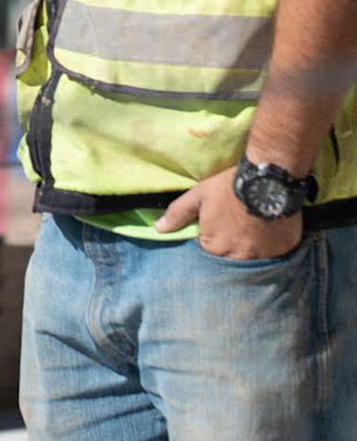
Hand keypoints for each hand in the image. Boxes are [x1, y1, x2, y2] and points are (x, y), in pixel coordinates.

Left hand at [155, 165, 302, 258]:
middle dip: (230, 246)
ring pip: (252, 259)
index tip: (218, 225)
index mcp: (214, 246)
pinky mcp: (283, 252)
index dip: (211, 238)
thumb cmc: (228, 188)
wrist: (268, 181)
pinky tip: (269, 232)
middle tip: (236, 226)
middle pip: (230, 258)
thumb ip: (178, 214)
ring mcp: (263, 257)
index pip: (208, 252)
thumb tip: (158, 229)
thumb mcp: (199, 195)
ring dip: (250, 248)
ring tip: (252, 229)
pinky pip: (274, 256)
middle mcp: (238, 257)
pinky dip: (269, 247)